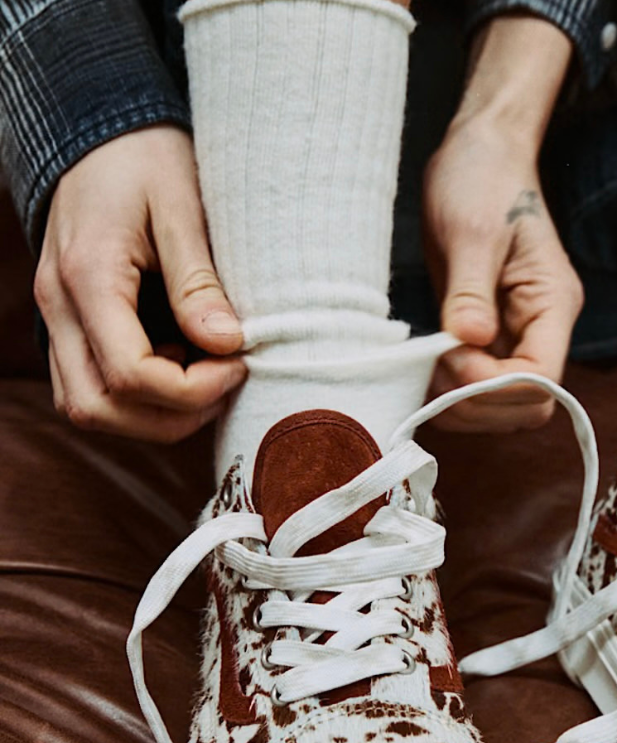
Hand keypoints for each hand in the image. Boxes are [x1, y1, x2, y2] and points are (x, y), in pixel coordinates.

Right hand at [35, 125, 245, 441]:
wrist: (102, 131)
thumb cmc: (146, 159)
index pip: (131, 375)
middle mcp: (57, 307)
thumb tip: (227, 344)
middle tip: (227, 382)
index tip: (240, 362)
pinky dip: (138, 399)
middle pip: (98, 409)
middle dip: (172, 417)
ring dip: (154, 415)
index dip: (194, 389)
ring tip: (206, 375)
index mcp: (86, 276)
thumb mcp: (181, 205)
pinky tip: (182, 364)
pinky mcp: (68, 326)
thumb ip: (198, 280)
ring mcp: (56, 320)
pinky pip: (91, 389)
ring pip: (89, 409)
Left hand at [423, 118, 582, 432]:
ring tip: (425, 371)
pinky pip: (478, 385)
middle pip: (528, 405)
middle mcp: (541, 328)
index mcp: (552, 304)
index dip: (497, 386)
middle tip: (433, 372)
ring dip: (463, 403)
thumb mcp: (470, 231)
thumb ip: (470, 290)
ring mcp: (516, 336)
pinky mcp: (489, 337)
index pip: (543, 378)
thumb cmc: (482, 178)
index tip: (454, 357)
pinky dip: (451, 391)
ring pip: (503, 406)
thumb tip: (470, 340)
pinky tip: (425, 371)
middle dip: (478, 403)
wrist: (480, 152)